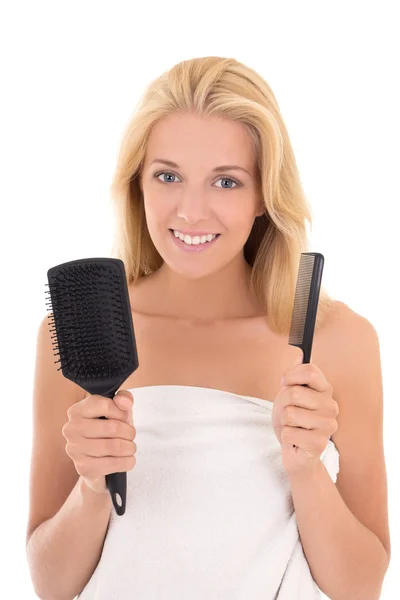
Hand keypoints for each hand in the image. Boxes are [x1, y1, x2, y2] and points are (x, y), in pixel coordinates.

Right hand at [62, 390, 136, 493]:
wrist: (98, 464)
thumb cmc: (108, 433)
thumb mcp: (117, 412)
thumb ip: (123, 399)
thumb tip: (123, 401)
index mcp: (77, 411)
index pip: (106, 405)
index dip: (122, 413)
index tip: (124, 419)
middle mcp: (71, 429)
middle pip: (113, 427)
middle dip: (129, 432)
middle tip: (131, 436)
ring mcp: (75, 449)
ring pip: (114, 446)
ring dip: (130, 448)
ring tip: (130, 448)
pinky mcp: (83, 468)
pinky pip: (113, 464)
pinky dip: (127, 462)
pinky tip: (128, 460)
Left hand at [272, 355, 338, 477]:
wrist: (296, 452)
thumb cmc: (292, 421)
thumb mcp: (289, 395)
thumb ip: (295, 376)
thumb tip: (299, 355)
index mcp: (325, 390)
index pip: (311, 370)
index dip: (291, 375)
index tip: (286, 384)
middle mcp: (331, 406)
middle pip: (294, 393)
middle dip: (281, 404)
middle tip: (287, 414)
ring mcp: (328, 425)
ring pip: (289, 414)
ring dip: (283, 422)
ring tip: (292, 427)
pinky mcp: (319, 443)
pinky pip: (289, 432)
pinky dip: (285, 437)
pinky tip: (295, 440)